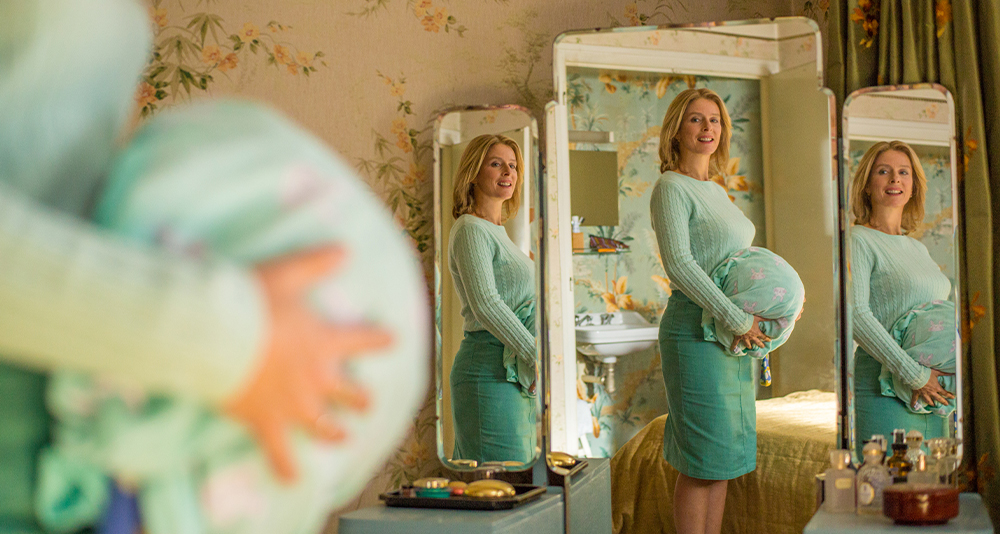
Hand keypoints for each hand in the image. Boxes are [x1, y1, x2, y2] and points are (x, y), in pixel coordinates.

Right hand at [224, 247, 392, 482]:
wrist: (218, 334)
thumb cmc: (251, 301)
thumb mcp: (287, 273)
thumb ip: (317, 262)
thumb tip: (345, 248)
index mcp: (324, 343)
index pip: (362, 341)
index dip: (379, 340)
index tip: (394, 340)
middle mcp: (316, 378)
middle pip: (348, 394)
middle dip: (360, 399)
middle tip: (368, 402)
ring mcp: (294, 405)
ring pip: (324, 427)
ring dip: (336, 434)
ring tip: (343, 438)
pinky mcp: (267, 424)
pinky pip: (281, 454)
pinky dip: (287, 468)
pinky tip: (293, 480)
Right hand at [730, 315, 770, 352]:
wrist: (739, 321)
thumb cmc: (749, 319)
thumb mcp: (757, 318)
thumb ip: (764, 319)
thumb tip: (772, 319)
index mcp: (757, 332)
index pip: (763, 337)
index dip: (767, 339)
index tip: (769, 340)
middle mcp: (751, 337)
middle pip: (757, 342)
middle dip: (760, 345)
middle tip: (762, 347)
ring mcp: (745, 338)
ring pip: (748, 344)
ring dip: (749, 346)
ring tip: (750, 348)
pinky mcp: (738, 338)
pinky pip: (735, 343)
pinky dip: (733, 346)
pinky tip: (732, 350)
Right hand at [912, 368, 954, 408]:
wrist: (916, 375)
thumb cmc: (926, 374)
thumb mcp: (936, 372)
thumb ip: (943, 373)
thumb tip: (952, 373)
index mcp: (936, 387)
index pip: (944, 393)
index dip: (949, 395)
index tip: (953, 397)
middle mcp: (931, 392)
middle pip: (938, 398)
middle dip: (943, 401)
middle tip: (946, 404)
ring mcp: (924, 394)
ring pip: (928, 401)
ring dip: (931, 403)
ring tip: (933, 405)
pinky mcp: (917, 393)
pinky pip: (915, 399)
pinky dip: (913, 403)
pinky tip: (913, 406)